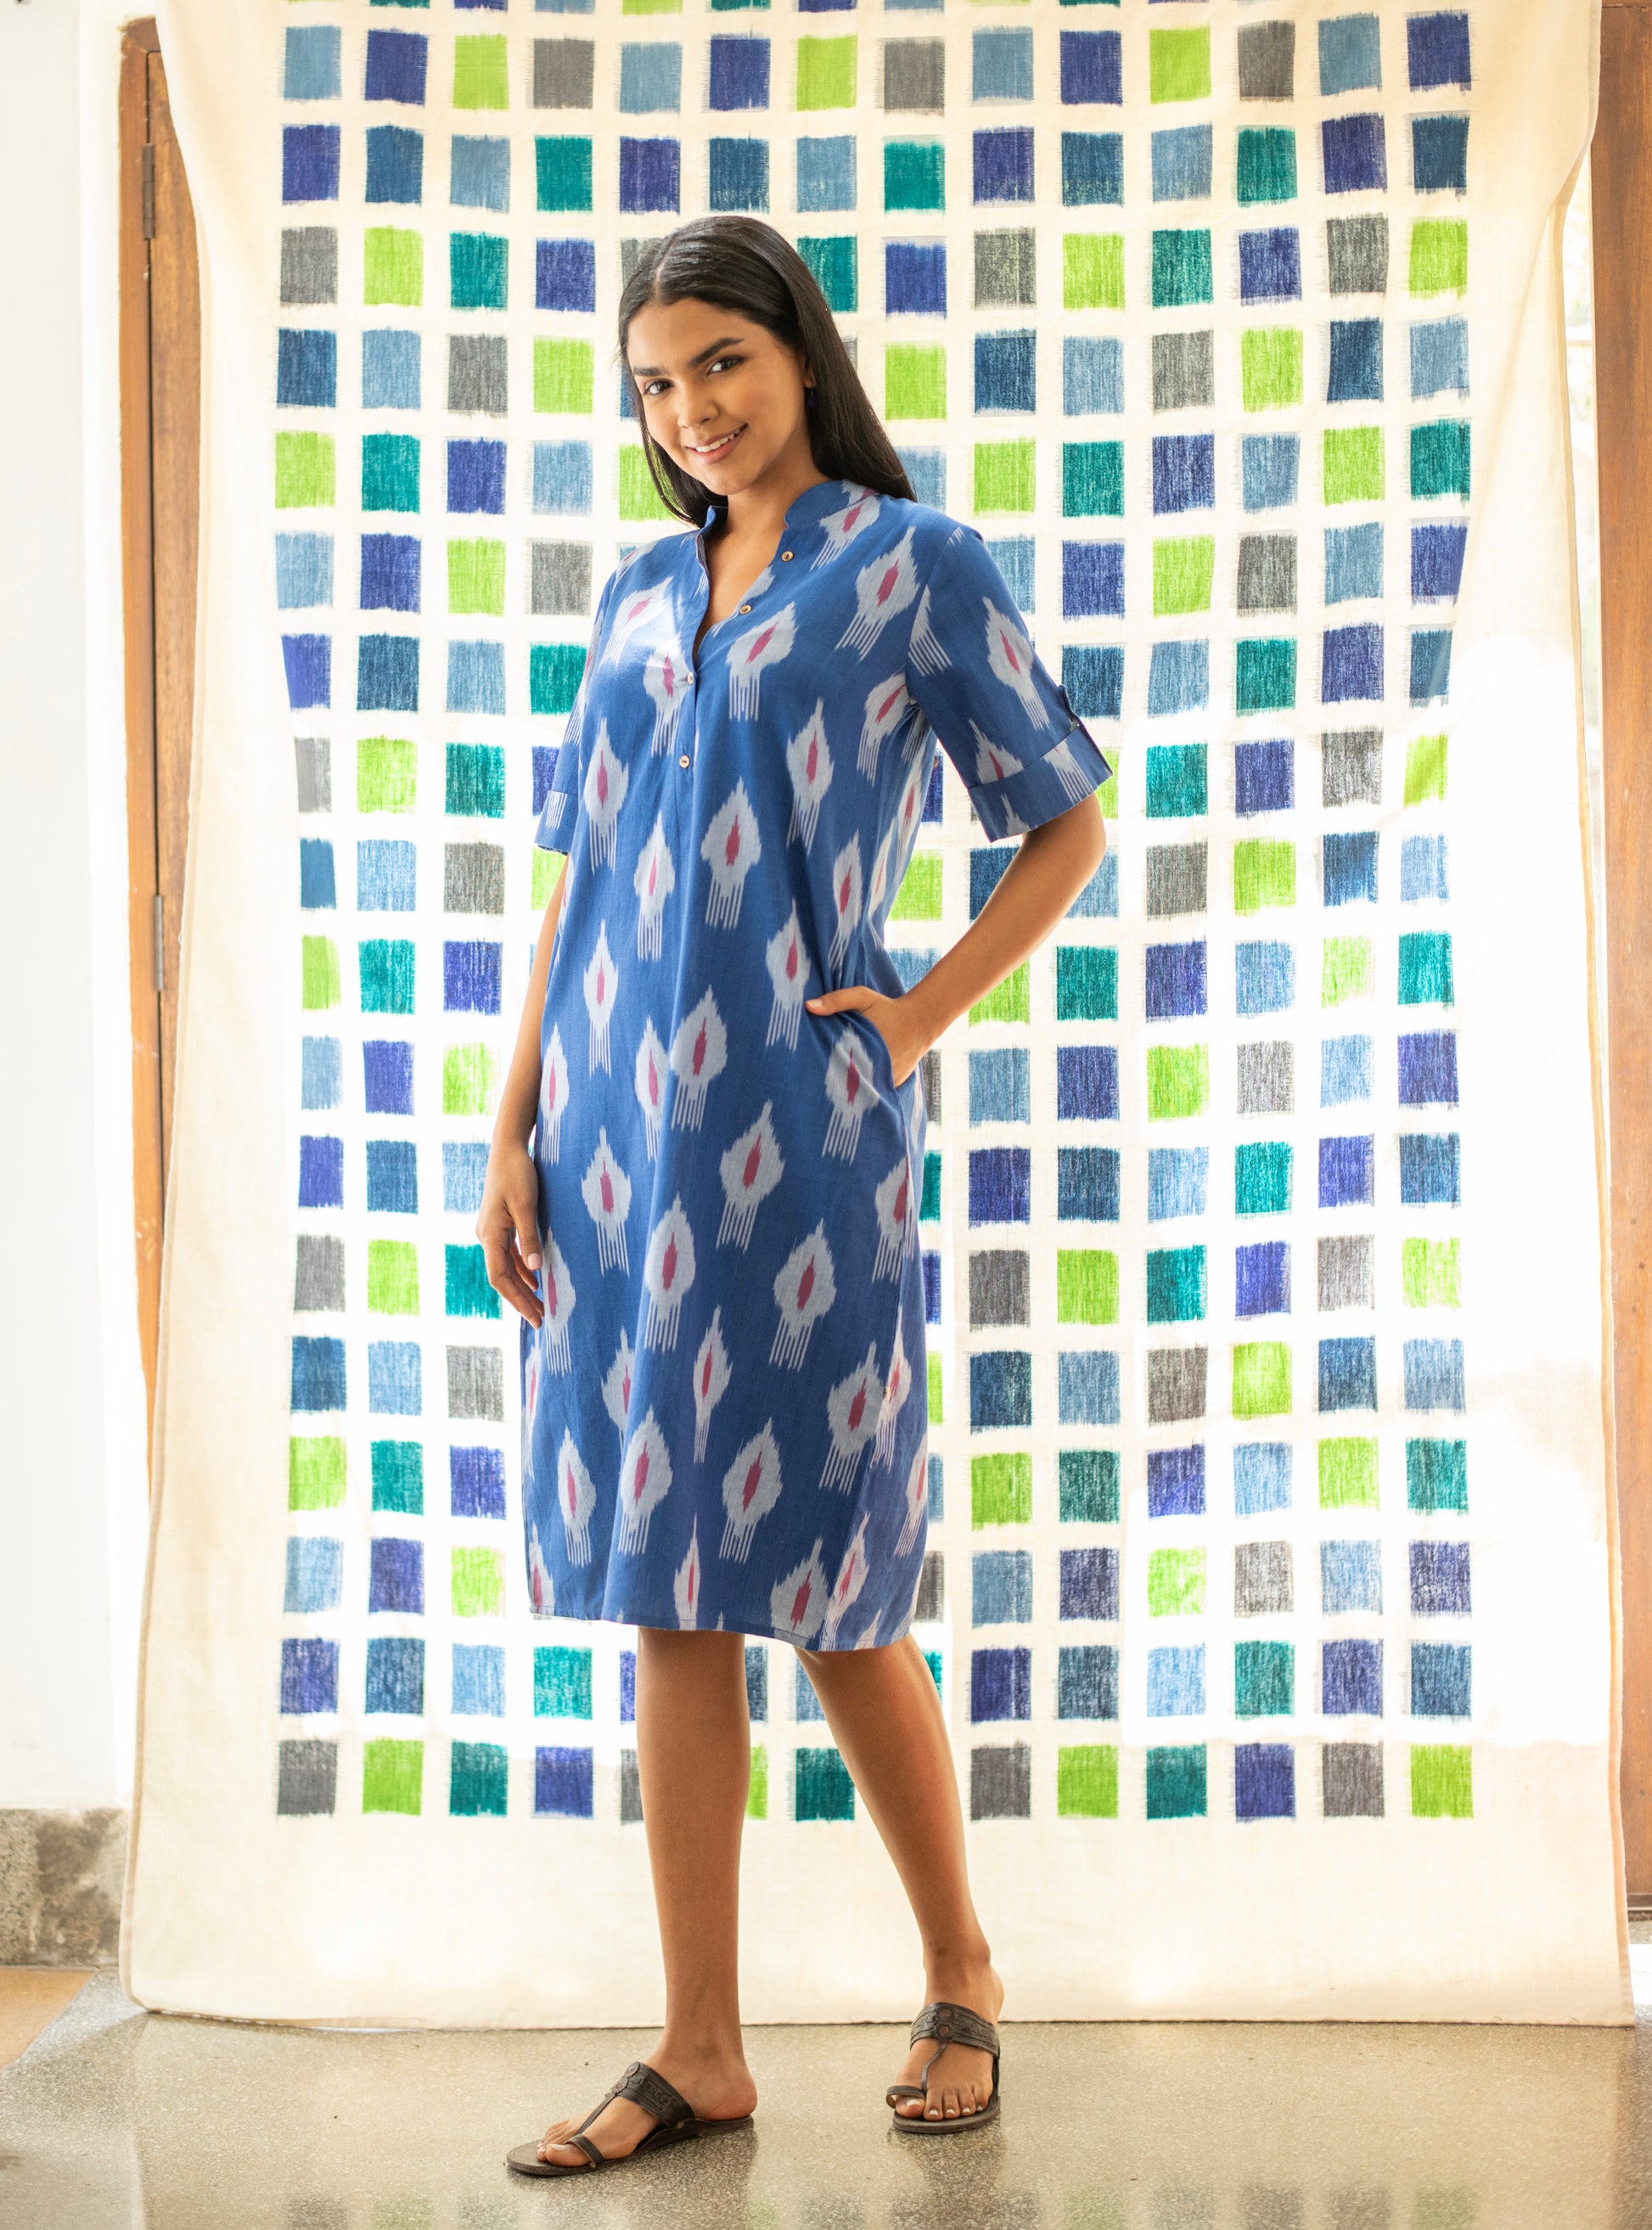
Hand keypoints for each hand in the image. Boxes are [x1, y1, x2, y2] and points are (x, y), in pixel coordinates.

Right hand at [477, 1140, 545, 1326]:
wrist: (507, 1148)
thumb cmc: (517, 1173)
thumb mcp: (526, 1205)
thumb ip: (529, 1237)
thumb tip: (536, 1269)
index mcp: (490, 1234)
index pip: (500, 1277)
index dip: (517, 1299)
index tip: (535, 1316)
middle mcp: (486, 1236)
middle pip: (502, 1277)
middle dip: (521, 1299)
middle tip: (541, 1320)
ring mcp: (491, 1231)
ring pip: (505, 1267)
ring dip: (522, 1287)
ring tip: (541, 1305)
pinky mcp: (499, 1225)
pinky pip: (508, 1255)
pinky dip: (521, 1270)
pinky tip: (535, 1279)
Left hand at [804, 985, 925, 1087]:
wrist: (921, 1020)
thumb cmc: (887, 1007)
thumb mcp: (862, 997)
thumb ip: (836, 1000)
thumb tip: (808, 1006)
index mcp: (864, 1047)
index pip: (837, 1066)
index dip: (824, 1070)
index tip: (812, 1071)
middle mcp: (878, 1067)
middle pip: (849, 1082)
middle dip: (835, 1083)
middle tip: (817, 1085)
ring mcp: (888, 1078)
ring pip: (863, 1090)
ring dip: (851, 1089)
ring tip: (833, 1092)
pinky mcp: (895, 1083)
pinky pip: (876, 1091)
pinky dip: (867, 1090)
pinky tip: (855, 1090)